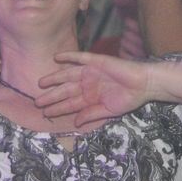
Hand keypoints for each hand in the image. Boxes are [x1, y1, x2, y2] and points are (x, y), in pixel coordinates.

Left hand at [37, 51, 152, 126]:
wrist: (144, 84)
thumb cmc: (129, 98)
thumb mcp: (108, 110)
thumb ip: (91, 115)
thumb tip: (75, 123)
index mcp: (89, 97)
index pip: (69, 104)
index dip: (57, 109)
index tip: (45, 113)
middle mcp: (87, 85)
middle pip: (65, 91)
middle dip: (51, 97)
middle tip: (37, 102)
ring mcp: (90, 72)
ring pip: (67, 76)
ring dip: (54, 78)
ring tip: (41, 83)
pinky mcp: (96, 61)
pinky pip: (80, 57)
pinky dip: (68, 56)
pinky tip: (56, 58)